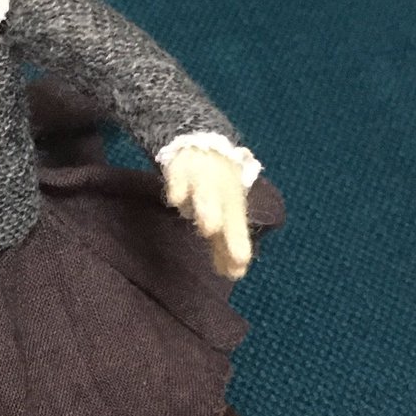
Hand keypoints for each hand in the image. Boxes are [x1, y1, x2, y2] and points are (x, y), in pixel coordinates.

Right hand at [163, 145, 252, 278]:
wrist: (200, 141)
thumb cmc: (214, 186)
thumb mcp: (222, 212)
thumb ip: (223, 244)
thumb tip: (233, 274)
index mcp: (234, 204)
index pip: (239, 229)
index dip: (238, 249)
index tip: (238, 272)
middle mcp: (222, 192)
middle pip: (229, 213)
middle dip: (232, 234)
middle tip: (239, 258)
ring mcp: (201, 177)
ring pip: (206, 193)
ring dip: (209, 209)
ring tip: (211, 227)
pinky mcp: (180, 166)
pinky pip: (179, 175)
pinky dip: (178, 186)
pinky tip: (176, 200)